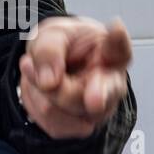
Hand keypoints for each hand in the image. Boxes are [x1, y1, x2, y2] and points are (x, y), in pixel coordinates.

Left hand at [18, 16, 131, 139]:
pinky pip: (54, 125)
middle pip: (99, 93)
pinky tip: (38, 89)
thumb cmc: (61, 46)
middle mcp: (111, 84)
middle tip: (91, 100)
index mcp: (109, 53)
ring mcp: (100, 110)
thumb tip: (49, 82)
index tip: (116, 28)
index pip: (119, 48)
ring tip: (34, 70)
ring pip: (67, 109)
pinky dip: (37, 105)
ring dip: (41, 91)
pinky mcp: (81, 126)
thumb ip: (49, 51)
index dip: (118, 39)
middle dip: (89, 95)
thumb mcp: (50, 36)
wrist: (50, 66)